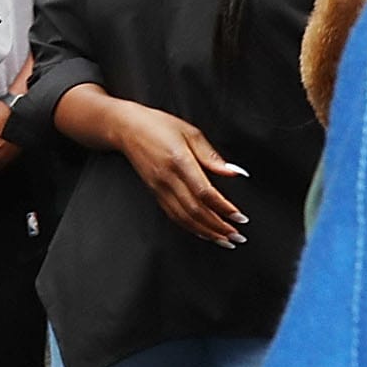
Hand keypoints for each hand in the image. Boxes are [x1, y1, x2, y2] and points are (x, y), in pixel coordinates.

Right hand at [107, 103, 246, 247]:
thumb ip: (212, 156)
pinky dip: (190, 228)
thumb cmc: (159, 126)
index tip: (239, 217)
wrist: (127, 129)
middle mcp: (168, 178)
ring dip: (206, 232)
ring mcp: (159, 188)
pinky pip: (173, 215)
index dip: (223, 208)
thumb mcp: (190, 132)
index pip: (204, 192)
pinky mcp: (155, 193)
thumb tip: (234, 172)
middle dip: (218, 227)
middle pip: (195, 211)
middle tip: (237, 236)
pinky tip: (203, 232)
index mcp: (179, 161)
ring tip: (224, 240)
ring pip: (184, 218)